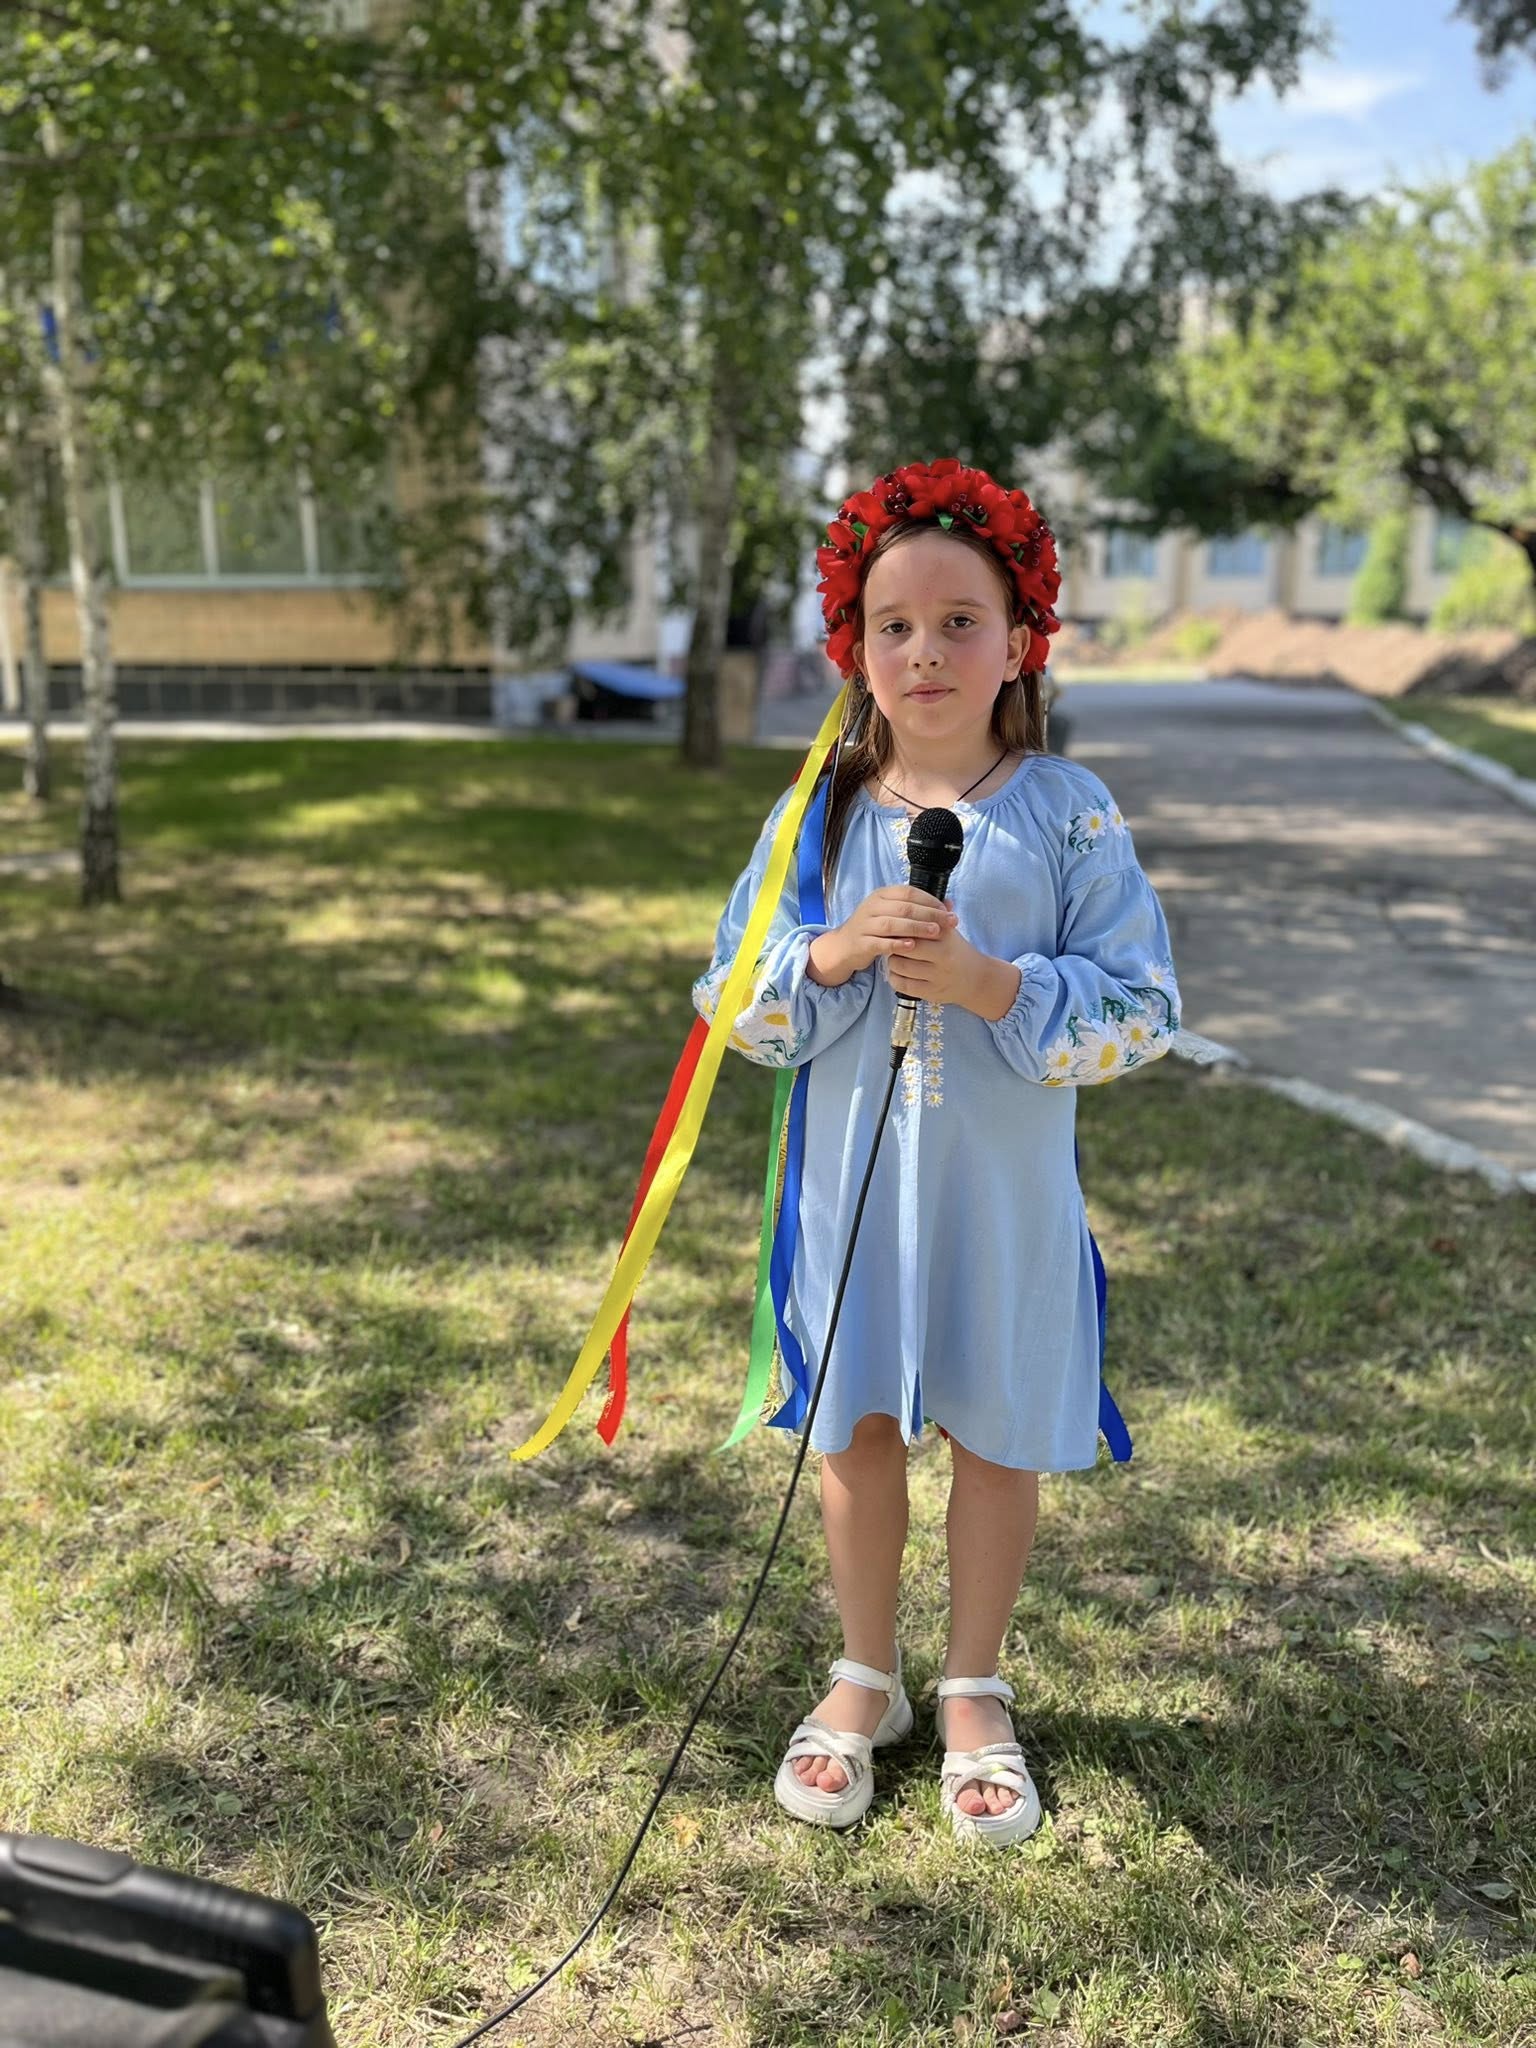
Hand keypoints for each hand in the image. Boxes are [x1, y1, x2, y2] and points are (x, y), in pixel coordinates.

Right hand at [833, 886, 958, 973]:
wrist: (845, 945)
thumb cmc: (875, 928)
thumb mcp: (894, 914)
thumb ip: (919, 909)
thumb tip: (950, 904)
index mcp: (882, 895)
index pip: (908, 892)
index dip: (930, 900)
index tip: (947, 910)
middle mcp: (872, 906)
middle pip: (904, 907)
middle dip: (929, 914)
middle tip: (948, 922)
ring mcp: (865, 924)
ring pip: (892, 924)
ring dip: (916, 928)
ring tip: (935, 932)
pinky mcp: (861, 942)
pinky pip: (880, 942)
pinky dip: (897, 944)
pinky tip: (912, 947)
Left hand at [886, 899, 1014, 1016]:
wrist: (977, 978)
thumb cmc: (957, 950)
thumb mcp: (950, 930)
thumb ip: (934, 913)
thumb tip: (917, 894)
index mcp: (946, 936)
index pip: (915, 927)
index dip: (900, 926)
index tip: (893, 925)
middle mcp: (943, 956)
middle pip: (906, 947)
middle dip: (894, 943)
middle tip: (891, 941)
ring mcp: (937, 976)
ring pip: (900, 966)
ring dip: (892, 961)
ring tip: (895, 956)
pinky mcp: (930, 993)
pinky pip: (902, 984)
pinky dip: (894, 977)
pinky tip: (897, 972)